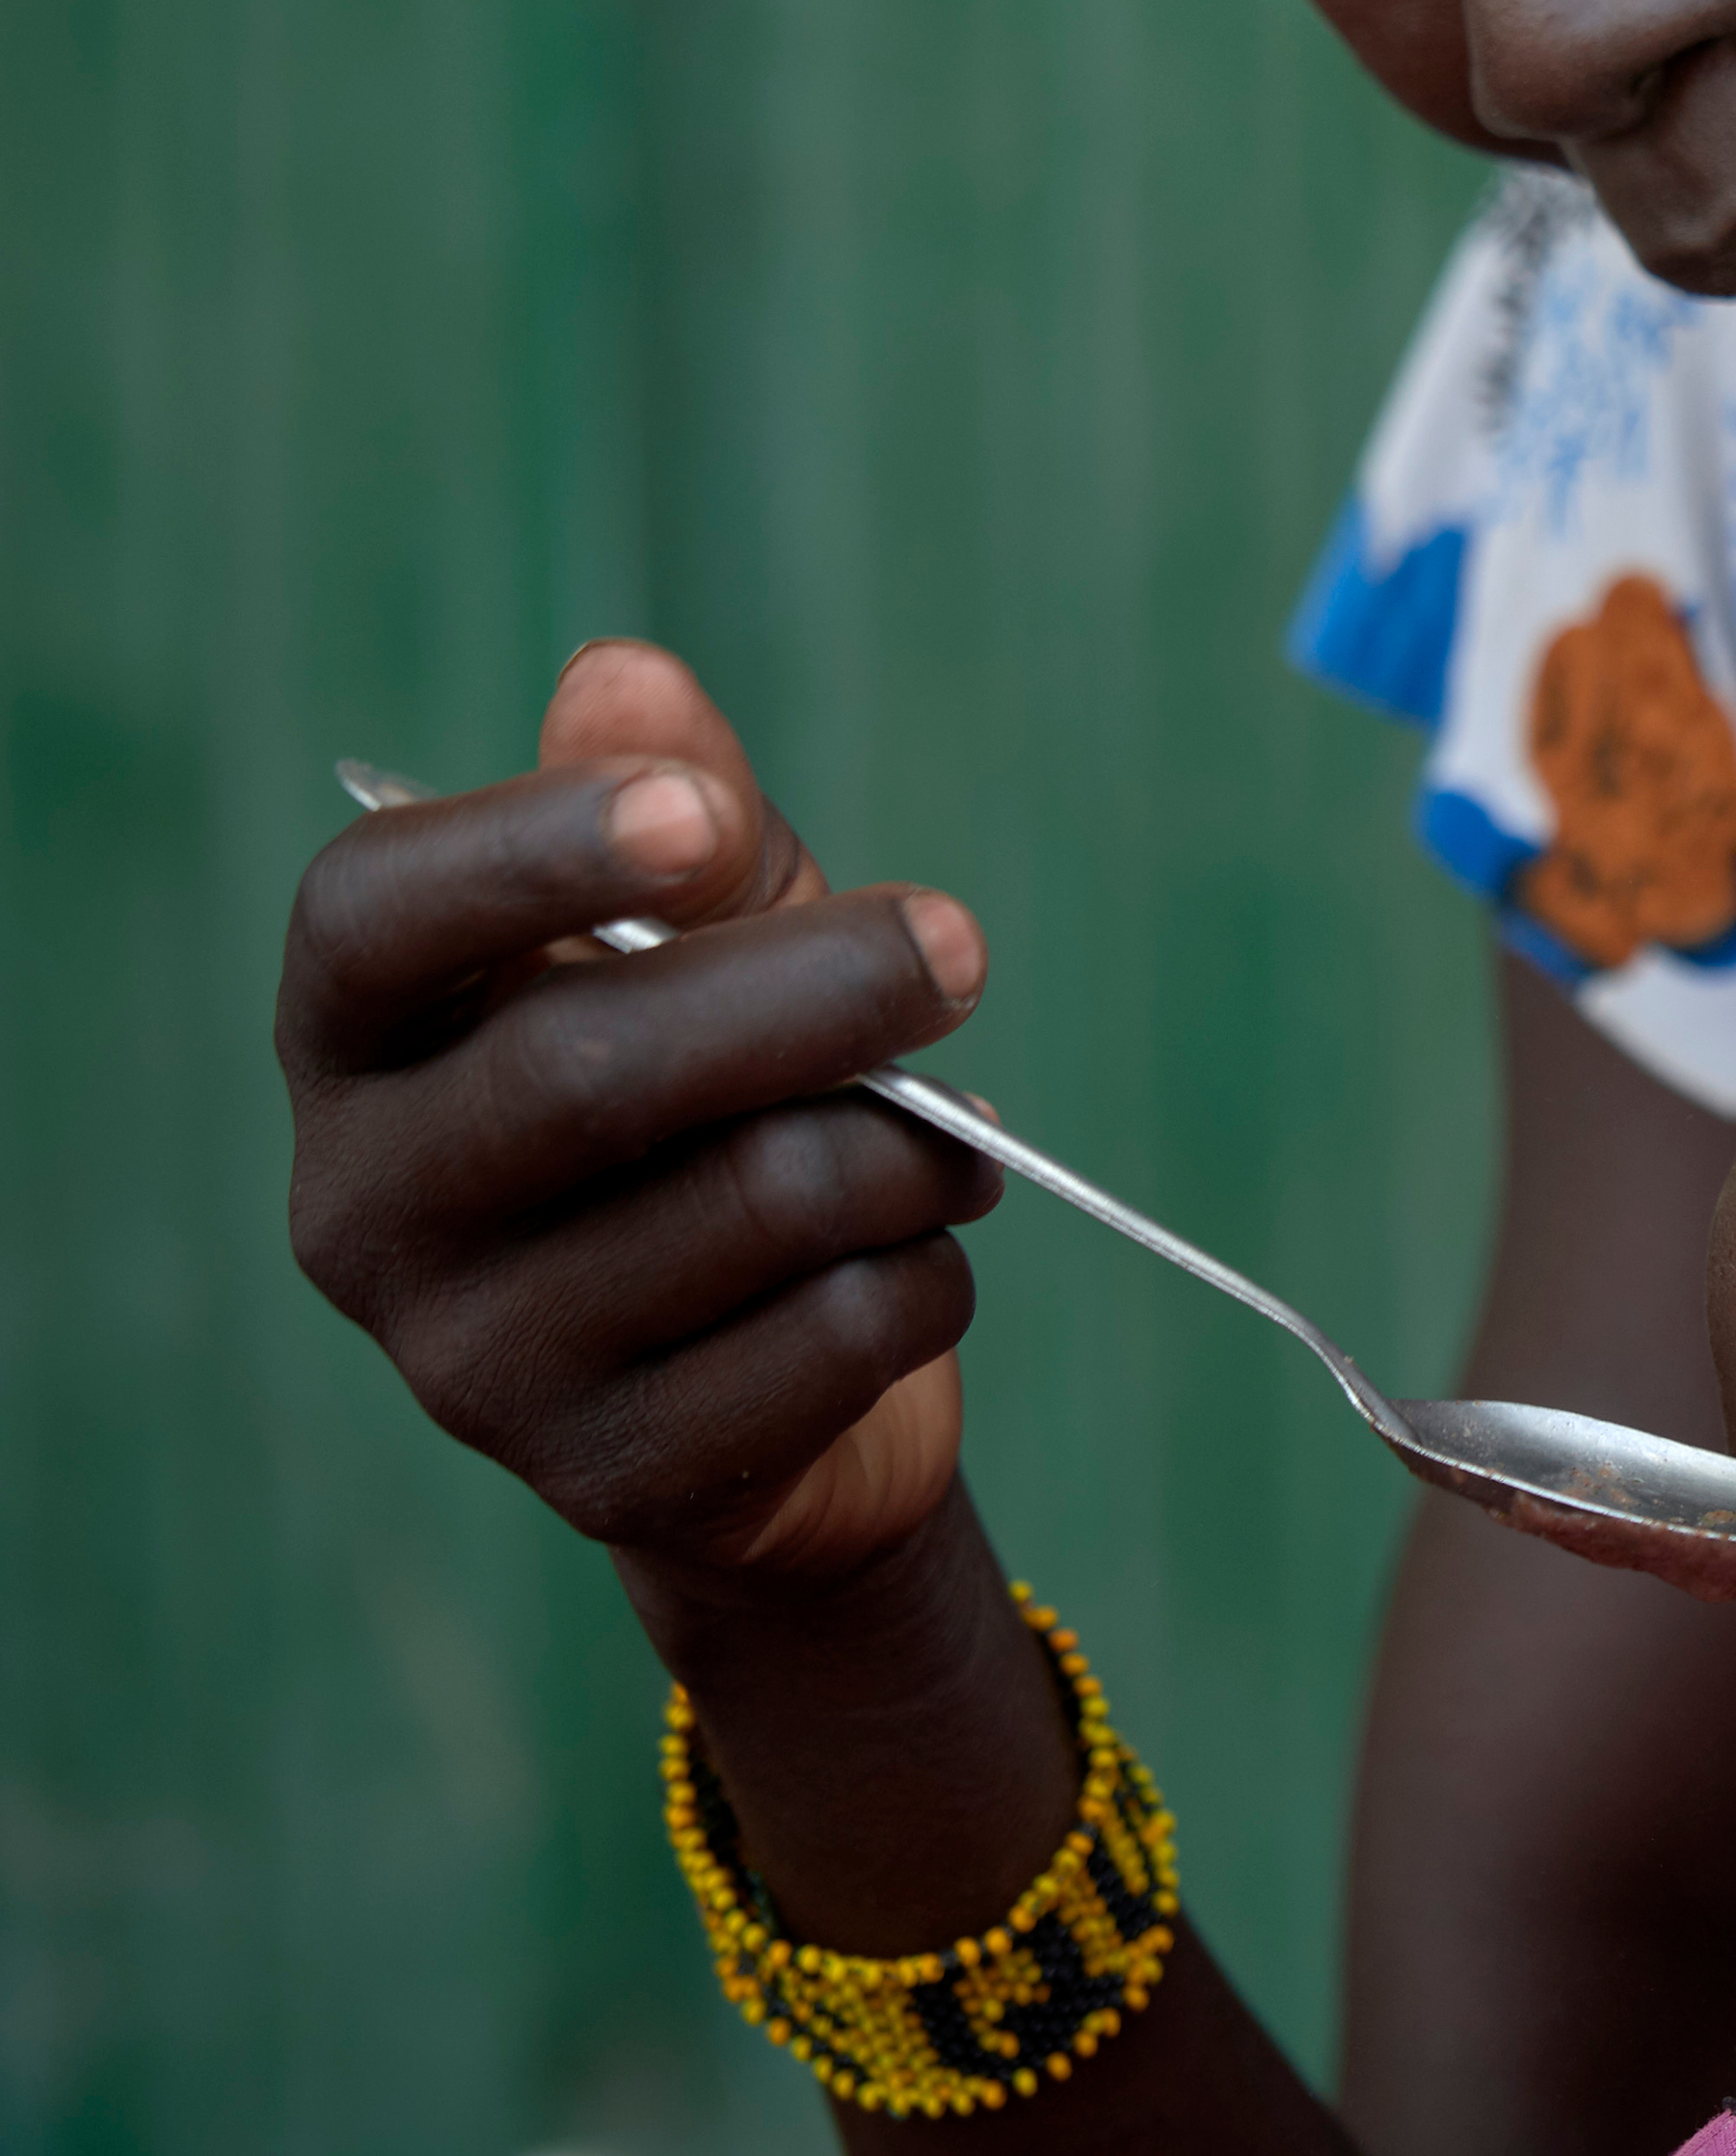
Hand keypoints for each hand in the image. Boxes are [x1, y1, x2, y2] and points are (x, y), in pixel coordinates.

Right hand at [281, 640, 998, 1594]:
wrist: (780, 1376)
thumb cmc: (724, 1087)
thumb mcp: (712, 922)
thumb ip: (676, 798)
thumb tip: (630, 677)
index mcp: (357, 1036)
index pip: (373, 918)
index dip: (533, 851)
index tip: (706, 814)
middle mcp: (366, 1205)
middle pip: (589, 1070)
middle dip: (815, 990)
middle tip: (960, 947)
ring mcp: (472, 1363)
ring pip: (752, 1203)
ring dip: (909, 1148)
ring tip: (949, 1136)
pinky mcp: (606, 1478)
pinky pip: (831, 1336)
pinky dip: (926, 1271)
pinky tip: (916, 1255)